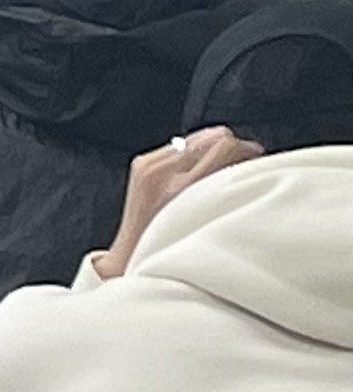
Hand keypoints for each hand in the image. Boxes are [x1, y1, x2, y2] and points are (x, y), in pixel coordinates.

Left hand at [101, 125, 264, 278]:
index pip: (223, 145)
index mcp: (185, 188)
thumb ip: (229, 192)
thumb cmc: (176, 246)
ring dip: (213, 149)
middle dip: (233, 148)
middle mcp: (164, 172)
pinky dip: (195, 153)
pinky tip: (200, 171)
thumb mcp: (211, 222)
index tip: (257, 162)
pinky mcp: (142, 163)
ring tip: (221, 169)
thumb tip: (253, 164)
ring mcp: (149, 165)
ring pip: (198, 138)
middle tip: (243, 166)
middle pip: (213, 137)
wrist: (133, 254)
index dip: (247, 150)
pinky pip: (179, 145)